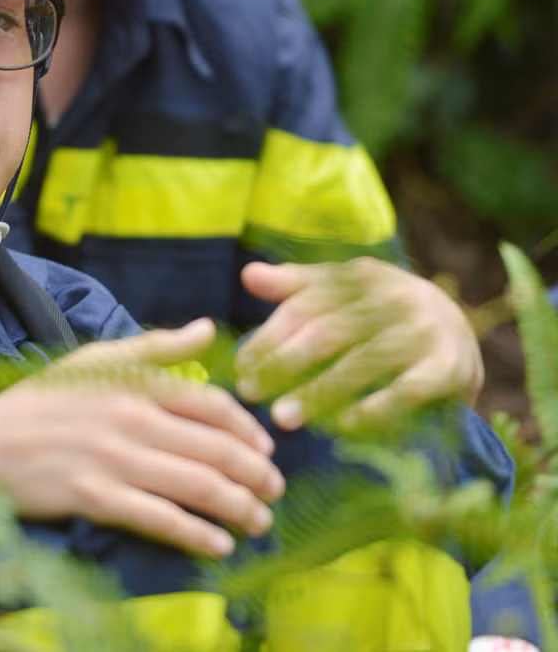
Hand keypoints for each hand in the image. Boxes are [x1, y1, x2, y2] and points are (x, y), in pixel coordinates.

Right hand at [0, 319, 284, 557]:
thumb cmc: (41, 401)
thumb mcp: (94, 360)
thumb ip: (156, 347)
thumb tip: (208, 329)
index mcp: (133, 382)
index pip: (211, 405)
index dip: (248, 430)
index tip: (267, 448)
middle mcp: (130, 418)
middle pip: (214, 448)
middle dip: (255, 473)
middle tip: (275, 489)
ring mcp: (113, 459)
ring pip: (196, 485)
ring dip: (238, 507)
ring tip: (259, 521)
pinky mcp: (94, 497)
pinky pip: (159, 519)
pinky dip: (196, 534)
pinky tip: (219, 545)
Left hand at [234, 258, 483, 430]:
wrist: (460, 328)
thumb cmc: (380, 312)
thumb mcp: (342, 290)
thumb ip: (296, 286)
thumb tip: (248, 275)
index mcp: (361, 277)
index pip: (305, 305)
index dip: (270, 336)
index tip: (240, 367)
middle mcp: (393, 297)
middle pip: (328, 331)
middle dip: (284, 364)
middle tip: (250, 394)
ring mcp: (423, 331)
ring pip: (361, 362)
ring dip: (319, 392)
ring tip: (283, 419)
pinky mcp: (447, 366)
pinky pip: (407, 389)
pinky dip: (376, 407)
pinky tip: (344, 426)